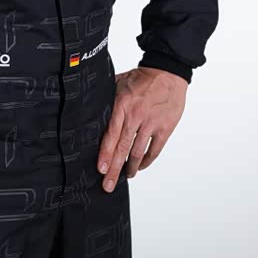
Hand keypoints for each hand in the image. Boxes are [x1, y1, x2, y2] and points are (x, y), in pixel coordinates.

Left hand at [97, 66, 187, 191]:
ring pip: (138, 152)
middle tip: (107, 185)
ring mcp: (152, 123)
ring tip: (124, 177)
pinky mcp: (165, 127)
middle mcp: (136, 116)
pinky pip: (154, 149)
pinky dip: (146, 161)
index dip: (105, 154)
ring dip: (130, 168)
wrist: (167, 72)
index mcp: (122, 106)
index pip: (111, 135)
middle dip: (114, 169)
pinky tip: (139, 167)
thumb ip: (106, 101)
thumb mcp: (117, 84)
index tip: (100, 169)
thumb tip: (90, 115)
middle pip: (123, 148)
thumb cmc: (140, 79)